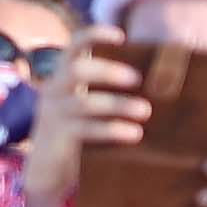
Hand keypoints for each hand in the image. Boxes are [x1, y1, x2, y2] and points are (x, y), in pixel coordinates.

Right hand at [16, 27, 141, 206]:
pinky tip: (134, 133)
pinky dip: (112, 129)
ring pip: (86, 102)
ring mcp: (54, 113)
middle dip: (108, 71)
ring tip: (145, 111)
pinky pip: (86, 129)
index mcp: (63, 76)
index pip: (74, 46)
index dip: (94, 35)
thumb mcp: (86, 106)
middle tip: (138, 79)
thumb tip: (159, 84)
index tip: (121, 35)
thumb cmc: (78, 133)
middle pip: (77, 69)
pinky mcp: (59, 137)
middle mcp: (54, 89)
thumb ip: (106, 92)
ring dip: (118, 105)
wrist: (46, 170)